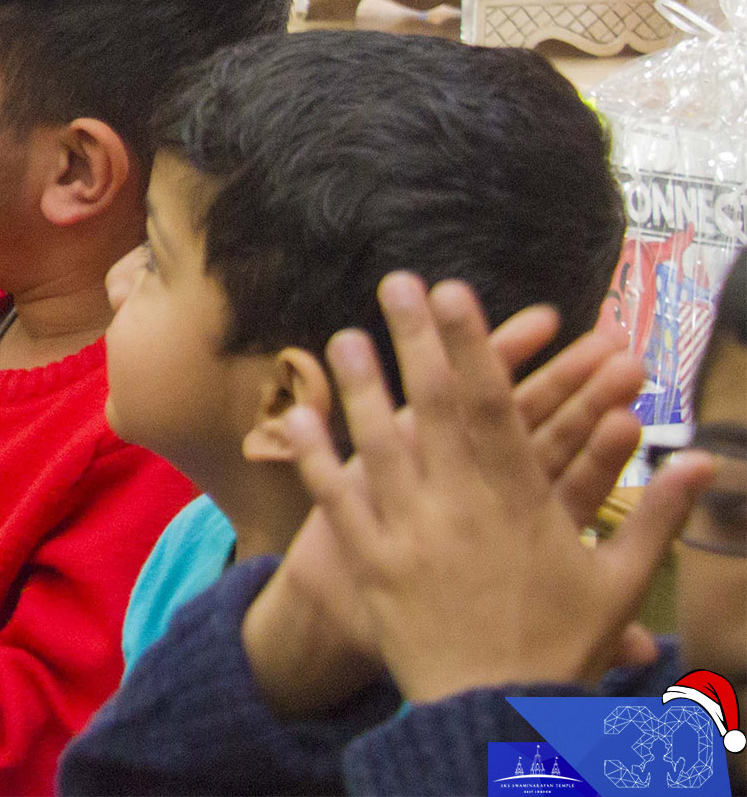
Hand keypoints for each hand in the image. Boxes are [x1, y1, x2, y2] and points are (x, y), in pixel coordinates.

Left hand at [286, 274, 712, 704]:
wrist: (501, 716)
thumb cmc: (562, 645)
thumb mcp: (618, 582)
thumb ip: (654, 514)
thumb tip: (703, 461)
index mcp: (520, 500)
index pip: (494, 406)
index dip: (475, 344)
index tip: (457, 292)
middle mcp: (461, 504)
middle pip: (433, 406)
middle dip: (416, 339)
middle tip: (397, 282)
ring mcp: (410, 531)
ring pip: (378, 443)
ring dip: (359, 385)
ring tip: (344, 332)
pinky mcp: (371, 562)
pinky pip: (335, 501)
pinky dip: (314, 457)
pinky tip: (294, 414)